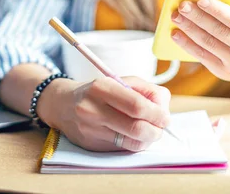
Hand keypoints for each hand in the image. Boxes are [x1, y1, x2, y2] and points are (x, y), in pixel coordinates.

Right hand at [37, 76, 170, 151]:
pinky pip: (122, 149)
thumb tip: (163, 109)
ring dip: (147, 139)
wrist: (63, 104)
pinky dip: (133, 144)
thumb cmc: (98, 92)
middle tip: (160, 127)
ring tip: (147, 131)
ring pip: (132, 143)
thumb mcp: (119, 81)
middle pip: (137, 128)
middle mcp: (92, 109)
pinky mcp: (90, 145)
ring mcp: (90, 129)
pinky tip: (130, 135)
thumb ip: (145, 90)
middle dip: (156, 130)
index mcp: (101, 87)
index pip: (137, 106)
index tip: (165, 117)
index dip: (157, 114)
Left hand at [170, 0, 229, 82]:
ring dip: (188, 28)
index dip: (218, 10)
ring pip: (207, 43)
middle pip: (219, 32)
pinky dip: (186, 44)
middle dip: (198, 17)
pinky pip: (201, 56)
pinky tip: (175, 34)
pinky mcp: (222, 71)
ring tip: (176, 16)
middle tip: (182, 5)